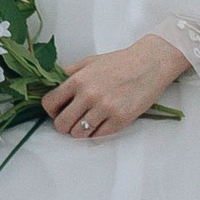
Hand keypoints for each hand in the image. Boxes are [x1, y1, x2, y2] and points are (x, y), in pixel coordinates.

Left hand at [45, 36, 190, 140]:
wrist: (149, 64)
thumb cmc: (119, 62)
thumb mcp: (89, 62)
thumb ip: (69, 74)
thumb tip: (51, 86)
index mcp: (78, 80)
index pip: (49, 103)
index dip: (52, 110)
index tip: (58, 111)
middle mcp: (89, 95)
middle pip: (61, 124)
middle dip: (64, 125)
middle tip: (72, 120)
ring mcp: (105, 109)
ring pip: (78, 134)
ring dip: (80, 131)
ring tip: (88, 122)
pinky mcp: (120, 120)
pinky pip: (98, 136)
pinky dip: (97, 132)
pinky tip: (101, 123)